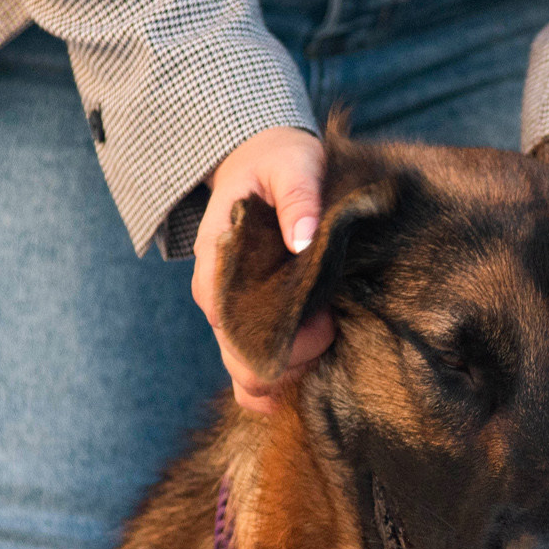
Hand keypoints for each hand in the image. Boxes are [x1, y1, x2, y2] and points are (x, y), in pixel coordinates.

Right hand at [191, 126, 332, 412]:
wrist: (265, 165)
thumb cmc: (279, 163)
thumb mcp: (292, 164)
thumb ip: (298, 197)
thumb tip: (304, 239)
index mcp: (217, 262)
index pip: (233, 324)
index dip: (282, 336)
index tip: (325, 318)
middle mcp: (218, 299)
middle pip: (240, 363)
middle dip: (290, 363)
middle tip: (331, 329)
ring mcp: (233, 317)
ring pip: (246, 378)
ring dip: (290, 377)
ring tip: (327, 345)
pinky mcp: (252, 325)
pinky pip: (256, 376)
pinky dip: (283, 386)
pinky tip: (313, 376)